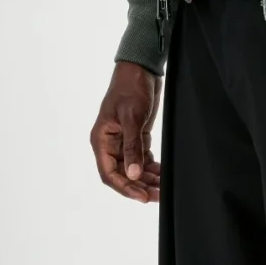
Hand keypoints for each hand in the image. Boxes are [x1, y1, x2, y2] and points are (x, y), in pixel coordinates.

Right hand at [90, 61, 162, 202]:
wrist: (141, 68)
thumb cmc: (130, 88)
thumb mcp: (131, 117)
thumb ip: (132, 146)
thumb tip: (134, 174)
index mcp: (101, 140)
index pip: (109, 174)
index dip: (125, 188)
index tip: (142, 196)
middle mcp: (110, 144)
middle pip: (123, 174)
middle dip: (140, 186)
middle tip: (158, 196)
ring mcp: (124, 141)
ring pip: (134, 168)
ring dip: (148, 179)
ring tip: (163, 189)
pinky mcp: (137, 136)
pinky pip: (143, 158)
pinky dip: (152, 167)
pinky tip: (163, 174)